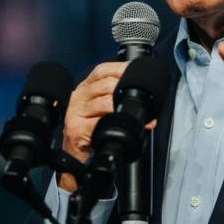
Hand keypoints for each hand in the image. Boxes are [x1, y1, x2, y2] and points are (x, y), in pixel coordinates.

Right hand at [58, 61, 155, 191]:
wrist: (76, 154)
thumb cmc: (92, 130)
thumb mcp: (103, 109)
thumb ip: (119, 99)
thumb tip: (147, 104)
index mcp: (85, 88)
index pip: (102, 70)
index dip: (120, 69)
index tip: (135, 72)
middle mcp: (78, 97)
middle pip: (106, 84)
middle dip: (126, 91)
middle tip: (138, 100)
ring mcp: (75, 112)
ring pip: (105, 102)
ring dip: (124, 109)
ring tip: (135, 116)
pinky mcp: (76, 128)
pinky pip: (99, 123)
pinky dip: (114, 124)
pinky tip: (120, 127)